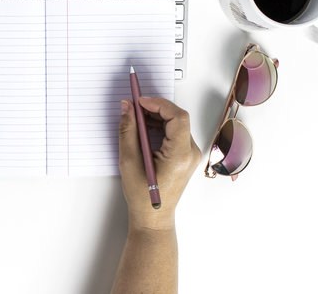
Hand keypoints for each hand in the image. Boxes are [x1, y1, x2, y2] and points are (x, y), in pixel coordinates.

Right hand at [118, 97, 200, 230]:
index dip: (159, 104)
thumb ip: (128, 131)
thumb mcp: (129, 162)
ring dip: (156, 116)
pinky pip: (175, 133)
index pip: (177, 118)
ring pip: (176, 124)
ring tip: (136, 117)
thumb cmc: (143, 197)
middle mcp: (190, 153)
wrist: (153, 218)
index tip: (140, 101)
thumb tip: (127, 108)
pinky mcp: (185, 156)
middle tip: (135, 106)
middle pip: (177, 119)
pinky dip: (160, 126)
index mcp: (180, 156)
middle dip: (155, 108)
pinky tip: (144, 128)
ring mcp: (189, 155)